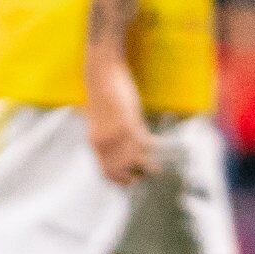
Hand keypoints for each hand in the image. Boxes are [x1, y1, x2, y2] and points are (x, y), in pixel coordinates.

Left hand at [82, 50, 153, 184]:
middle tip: (146, 176)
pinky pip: (143, 143)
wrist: (101, 72)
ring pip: (133, 160)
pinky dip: (153, 148)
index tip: (131, 181)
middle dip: (134, 177)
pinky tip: (159, 145)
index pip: (106, 171)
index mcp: (95, 142)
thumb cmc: (103, 92)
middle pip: (120, 170)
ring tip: (157, 168)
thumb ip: (113, 134)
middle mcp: (104, 142)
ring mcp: (116, 133)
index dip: (119, 180)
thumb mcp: (103, 119)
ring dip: (147, 166)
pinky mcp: (127, 122)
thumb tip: (127, 145)